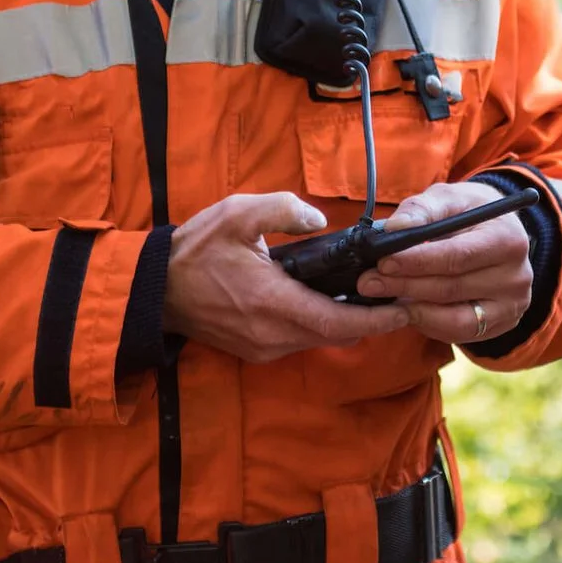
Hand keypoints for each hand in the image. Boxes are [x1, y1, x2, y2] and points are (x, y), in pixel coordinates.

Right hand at [165, 193, 411, 363]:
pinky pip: (299, 341)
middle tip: (397, 295)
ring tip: (369, 296)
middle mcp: (274, 336)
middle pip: (336, 334)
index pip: (340, 321)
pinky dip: (320, 326)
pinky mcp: (255, 352)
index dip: (378, 319)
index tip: (406, 307)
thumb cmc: (197, 250)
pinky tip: (329, 302)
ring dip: (344, 323)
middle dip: (370, 319)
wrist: (155, 290)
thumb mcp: (239, 214)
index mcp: (275, 304)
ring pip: (319, 340)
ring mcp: (263, 348)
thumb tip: (318, 219)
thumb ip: (284, 210)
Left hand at [358, 179, 534, 344]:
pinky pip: (459, 333)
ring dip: (414, 309)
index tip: (383, 262)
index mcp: (507, 238)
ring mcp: (512, 305)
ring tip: (383, 297)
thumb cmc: (467, 212)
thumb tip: (393, 230)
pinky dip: (429, 323)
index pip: (457, 256)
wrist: (497, 232)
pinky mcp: (503, 324)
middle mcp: (517, 276)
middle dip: (405, 286)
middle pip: (452, 288)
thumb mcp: (448, 198)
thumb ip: (421, 210)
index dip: (416, 261)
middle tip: (369, 282)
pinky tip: (408, 308)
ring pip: (455, 318)